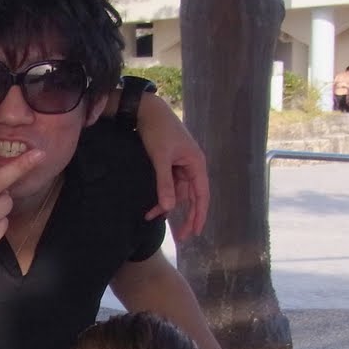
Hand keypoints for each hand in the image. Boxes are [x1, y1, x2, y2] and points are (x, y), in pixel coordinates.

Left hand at [135, 94, 209, 239]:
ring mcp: (181, 166)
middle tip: (180, 238)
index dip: (200, 214)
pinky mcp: (169, 164)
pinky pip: (168, 185)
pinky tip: (151, 207)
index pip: (202, 194)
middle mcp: (192, 166)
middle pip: (192, 197)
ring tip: (150, 218)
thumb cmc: (157, 131)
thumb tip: (170, 208)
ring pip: (177, 193)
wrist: (146, 110)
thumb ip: (165, 183)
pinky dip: (161, 195)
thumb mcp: (160, 158)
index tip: (196, 232)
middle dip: (185, 217)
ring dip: (165, 205)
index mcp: (196, 163)